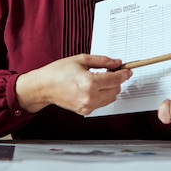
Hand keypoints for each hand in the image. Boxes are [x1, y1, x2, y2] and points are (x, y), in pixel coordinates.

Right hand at [16, 54, 132, 115]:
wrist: (43, 87)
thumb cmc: (58, 72)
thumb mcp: (81, 59)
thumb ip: (102, 61)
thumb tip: (116, 63)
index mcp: (89, 82)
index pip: (115, 79)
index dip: (124, 74)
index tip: (128, 70)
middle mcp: (90, 97)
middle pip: (116, 90)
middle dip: (117, 80)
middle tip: (111, 71)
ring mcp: (88, 106)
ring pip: (111, 98)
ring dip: (111, 88)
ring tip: (101, 79)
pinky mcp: (85, 111)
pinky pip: (102, 103)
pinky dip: (103, 95)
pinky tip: (94, 87)